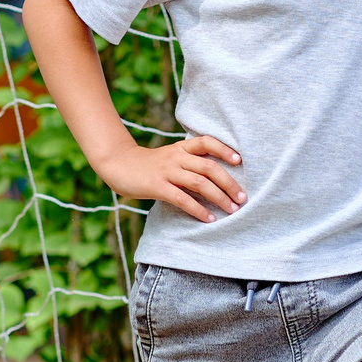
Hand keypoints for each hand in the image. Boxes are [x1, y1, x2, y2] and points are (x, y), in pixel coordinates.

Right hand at [102, 134, 244, 221]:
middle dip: (229, 183)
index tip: (239, 160)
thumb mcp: (171, 157)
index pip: (207, 142)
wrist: (119, 165)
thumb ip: (190, 163)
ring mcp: (167, 171)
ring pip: (199, 183)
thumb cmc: (150, 165)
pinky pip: (182, 198)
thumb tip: (217, 177)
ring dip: (219, 197)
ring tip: (232, 209)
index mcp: (181, 147)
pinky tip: (209, 219)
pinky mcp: (157, 186)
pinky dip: (198, 210)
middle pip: (209, 167)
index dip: (224, 149)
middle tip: (242, 198)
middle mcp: (176, 157)